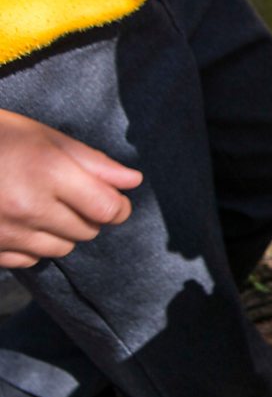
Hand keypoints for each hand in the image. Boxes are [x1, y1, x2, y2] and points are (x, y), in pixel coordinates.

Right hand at [0, 110, 142, 267]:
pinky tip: (16, 221)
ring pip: (61, 248)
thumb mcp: (40, 136)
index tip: (109, 198)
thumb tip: (133, 181)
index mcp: (47, 171)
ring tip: (38, 204)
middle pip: (87, 231)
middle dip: (86, 215)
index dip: (116, 206)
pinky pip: (30, 260)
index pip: (108, 209)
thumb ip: (91, 162)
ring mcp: (5, 231)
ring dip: (60, 231)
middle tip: (65, 193)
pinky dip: (31, 246)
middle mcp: (28, 206)